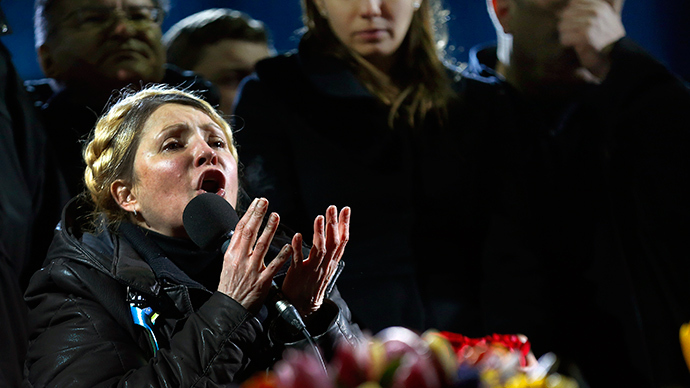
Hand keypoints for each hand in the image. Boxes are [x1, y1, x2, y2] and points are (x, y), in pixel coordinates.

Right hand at [217, 198, 292, 313]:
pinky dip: (281, 256)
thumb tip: (242, 230)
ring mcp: (251, 271)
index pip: (240, 229)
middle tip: (265, 202)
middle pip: (249, 233)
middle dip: (257, 215)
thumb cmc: (230, 286)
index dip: (249, 214)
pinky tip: (288, 247)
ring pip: (261, 246)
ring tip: (276, 216)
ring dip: (269, 230)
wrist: (229, 309)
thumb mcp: (228, 264)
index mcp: (232, 254)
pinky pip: (273, 267)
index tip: (257, 202)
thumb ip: (237, 248)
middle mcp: (241, 260)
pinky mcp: (262, 282)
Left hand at [282, 206, 350, 315]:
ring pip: (319, 250)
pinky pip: (299, 260)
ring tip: (319, 218)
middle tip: (332, 208)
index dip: (344, 225)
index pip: (342, 241)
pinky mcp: (297, 274)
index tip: (345, 209)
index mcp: (331, 262)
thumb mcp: (326, 267)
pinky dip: (298, 248)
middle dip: (333, 224)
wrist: (302, 307)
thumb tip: (338, 233)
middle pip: (333, 243)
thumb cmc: (312, 284)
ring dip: (319, 233)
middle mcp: (324, 264)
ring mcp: (312, 269)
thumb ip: (331, 251)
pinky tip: (297, 236)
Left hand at [558, 0, 625, 80]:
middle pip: (565, 14)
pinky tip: (576, 46)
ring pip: (562, 26)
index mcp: (599, 6)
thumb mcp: (603, 19)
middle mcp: (595, 12)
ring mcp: (590, 23)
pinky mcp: (584, 36)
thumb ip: (588, 11)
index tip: (576, 25)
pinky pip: (564, 37)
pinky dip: (567, 44)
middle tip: (575, 35)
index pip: (573, 3)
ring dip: (566, 35)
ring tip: (576, 41)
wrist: (616, 58)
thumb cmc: (606, 41)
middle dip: (566, 26)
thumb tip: (561, 11)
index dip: (571, 15)